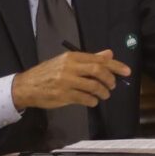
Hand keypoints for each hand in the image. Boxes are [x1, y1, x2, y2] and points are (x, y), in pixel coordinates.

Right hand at [13, 49, 130, 110]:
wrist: (27, 86)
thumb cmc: (48, 73)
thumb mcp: (67, 62)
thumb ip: (89, 59)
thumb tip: (109, 54)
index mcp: (72, 57)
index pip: (98, 59)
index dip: (115, 66)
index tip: (127, 71)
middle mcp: (70, 67)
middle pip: (98, 71)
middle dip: (110, 79)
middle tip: (113, 85)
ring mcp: (66, 82)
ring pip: (93, 86)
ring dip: (103, 92)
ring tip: (104, 95)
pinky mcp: (63, 95)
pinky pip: (84, 98)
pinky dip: (92, 101)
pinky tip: (93, 101)